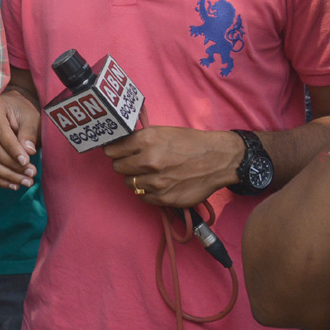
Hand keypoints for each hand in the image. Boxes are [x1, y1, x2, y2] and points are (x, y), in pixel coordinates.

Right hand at [0, 90, 39, 189]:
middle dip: (11, 164)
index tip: (27, 161)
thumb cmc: (22, 111)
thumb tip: (28, 152)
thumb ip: (29, 132)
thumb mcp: (30, 116)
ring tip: (26, 182)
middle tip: (31, 174)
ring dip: (7, 175)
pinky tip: (14, 184)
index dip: (13, 148)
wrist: (10, 109)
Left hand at [104, 124, 240, 207]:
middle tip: (135, 163)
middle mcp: (149, 161)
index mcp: (146, 140)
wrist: (218, 159)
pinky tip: (157, 184)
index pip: (112, 150)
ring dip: (136, 179)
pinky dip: (147, 192)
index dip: (114, 152)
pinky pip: (142, 197)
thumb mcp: (161, 132)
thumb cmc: (189, 143)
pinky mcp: (164, 198)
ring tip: (150, 174)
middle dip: (125, 165)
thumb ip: (139, 139)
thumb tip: (116, 144)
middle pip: (118, 168)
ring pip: (130, 184)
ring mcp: (156, 181)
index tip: (116, 153)